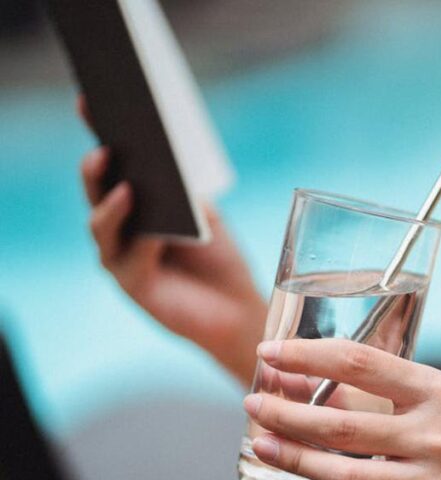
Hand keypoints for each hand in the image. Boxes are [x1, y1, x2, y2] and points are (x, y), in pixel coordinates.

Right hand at [78, 97, 265, 382]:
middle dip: (99, 164)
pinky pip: (129, 258)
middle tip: (106, 142)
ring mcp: (121, 256)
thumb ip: (184, 189)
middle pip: (99, 189)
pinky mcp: (134, 285)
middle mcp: (120, 227)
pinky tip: (151, 226)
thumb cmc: (221, 258)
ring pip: (102, 225)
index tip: (92, 99)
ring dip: (111, 202)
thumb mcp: (206, 214)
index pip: (113, 163)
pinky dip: (140, 239)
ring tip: (126, 183)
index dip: (100, 131)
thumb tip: (170, 152)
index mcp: (137, 203)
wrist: (238, 308)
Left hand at [244, 339, 440, 479]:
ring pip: (340, 473)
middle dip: (284, 411)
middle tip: (253, 401)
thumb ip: (408, 399)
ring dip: (292, 457)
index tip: (273, 351)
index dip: (307, 356)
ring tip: (262, 444)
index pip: (360, 364)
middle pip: (339, 422)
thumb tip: (338, 391)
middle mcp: (434, 439)